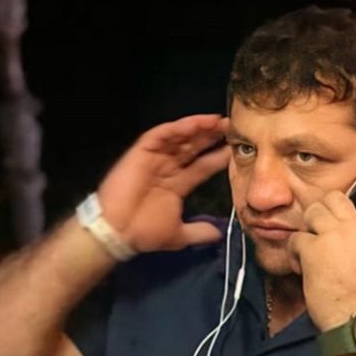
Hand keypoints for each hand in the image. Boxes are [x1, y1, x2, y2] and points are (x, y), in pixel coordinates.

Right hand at [97, 114, 229, 252]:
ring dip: (199, 128)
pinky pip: (162, 135)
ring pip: (181, 137)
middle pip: (195, 147)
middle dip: (213, 136)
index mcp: (178, 183)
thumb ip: (199, 232)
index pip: (204, 165)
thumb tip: (219, 234)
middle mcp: (169, 167)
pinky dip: (178, 128)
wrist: (117, 233)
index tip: (239, 148)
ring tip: (218, 121)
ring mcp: (156, 158)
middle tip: (233, 126)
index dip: (220, 156)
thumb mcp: (179, 234)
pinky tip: (195, 124)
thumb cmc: (143, 232)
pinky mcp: (142, 151)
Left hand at [289, 172, 355, 330]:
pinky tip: (301, 267)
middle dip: (323, 206)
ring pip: (313, 212)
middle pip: (336, 200)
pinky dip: (294, 251)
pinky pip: (296, 238)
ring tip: (308, 249)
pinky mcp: (313, 247)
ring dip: (307, 227)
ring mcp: (334, 236)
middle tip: (317, 225)